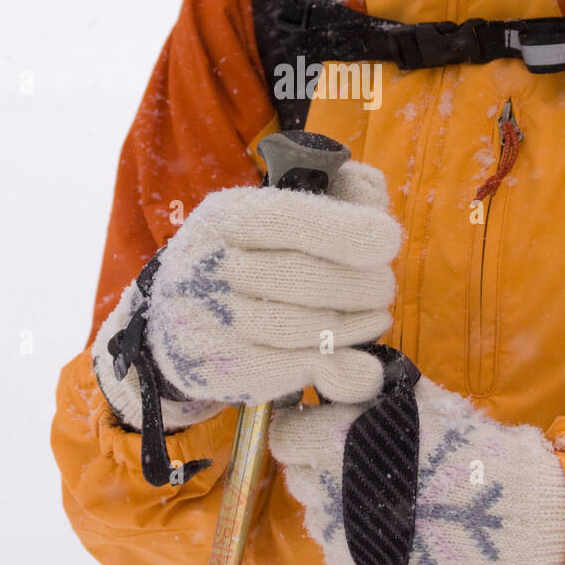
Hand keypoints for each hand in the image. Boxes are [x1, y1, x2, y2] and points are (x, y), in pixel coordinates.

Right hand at [92, 160, 401, 430]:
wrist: (176, 321)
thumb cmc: (251, 259)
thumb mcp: (280, 215)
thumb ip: (337, 193)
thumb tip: (374, 193)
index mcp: (226, 216)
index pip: (289, 220)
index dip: (345, 231)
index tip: (388, 242)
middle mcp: (207, 265)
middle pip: (305, 278)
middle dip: (362, 286)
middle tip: (383, 289)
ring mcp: (207, 321)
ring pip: (303, 328)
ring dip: (355, 326)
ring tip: (374, 318)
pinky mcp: (217, 370)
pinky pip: (293, 371)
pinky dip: (335, 366)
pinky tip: (354, 357)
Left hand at [268, 376, 564, 564]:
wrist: (511, 518)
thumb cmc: (470, 449)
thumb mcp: (421, 402)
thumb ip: (372, 389)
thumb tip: (341, 371)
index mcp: (336, 440)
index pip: (284, 435)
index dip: (301, 429)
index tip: (319, 426)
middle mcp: (328, 489)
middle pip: (299, 475)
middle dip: (319, 464)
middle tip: (358, 459)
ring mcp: (341, 536)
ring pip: (318, 513)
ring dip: (337, 501)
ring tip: (382, 494)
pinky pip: (340, 548)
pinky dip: (356, 537)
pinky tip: (392, 524)